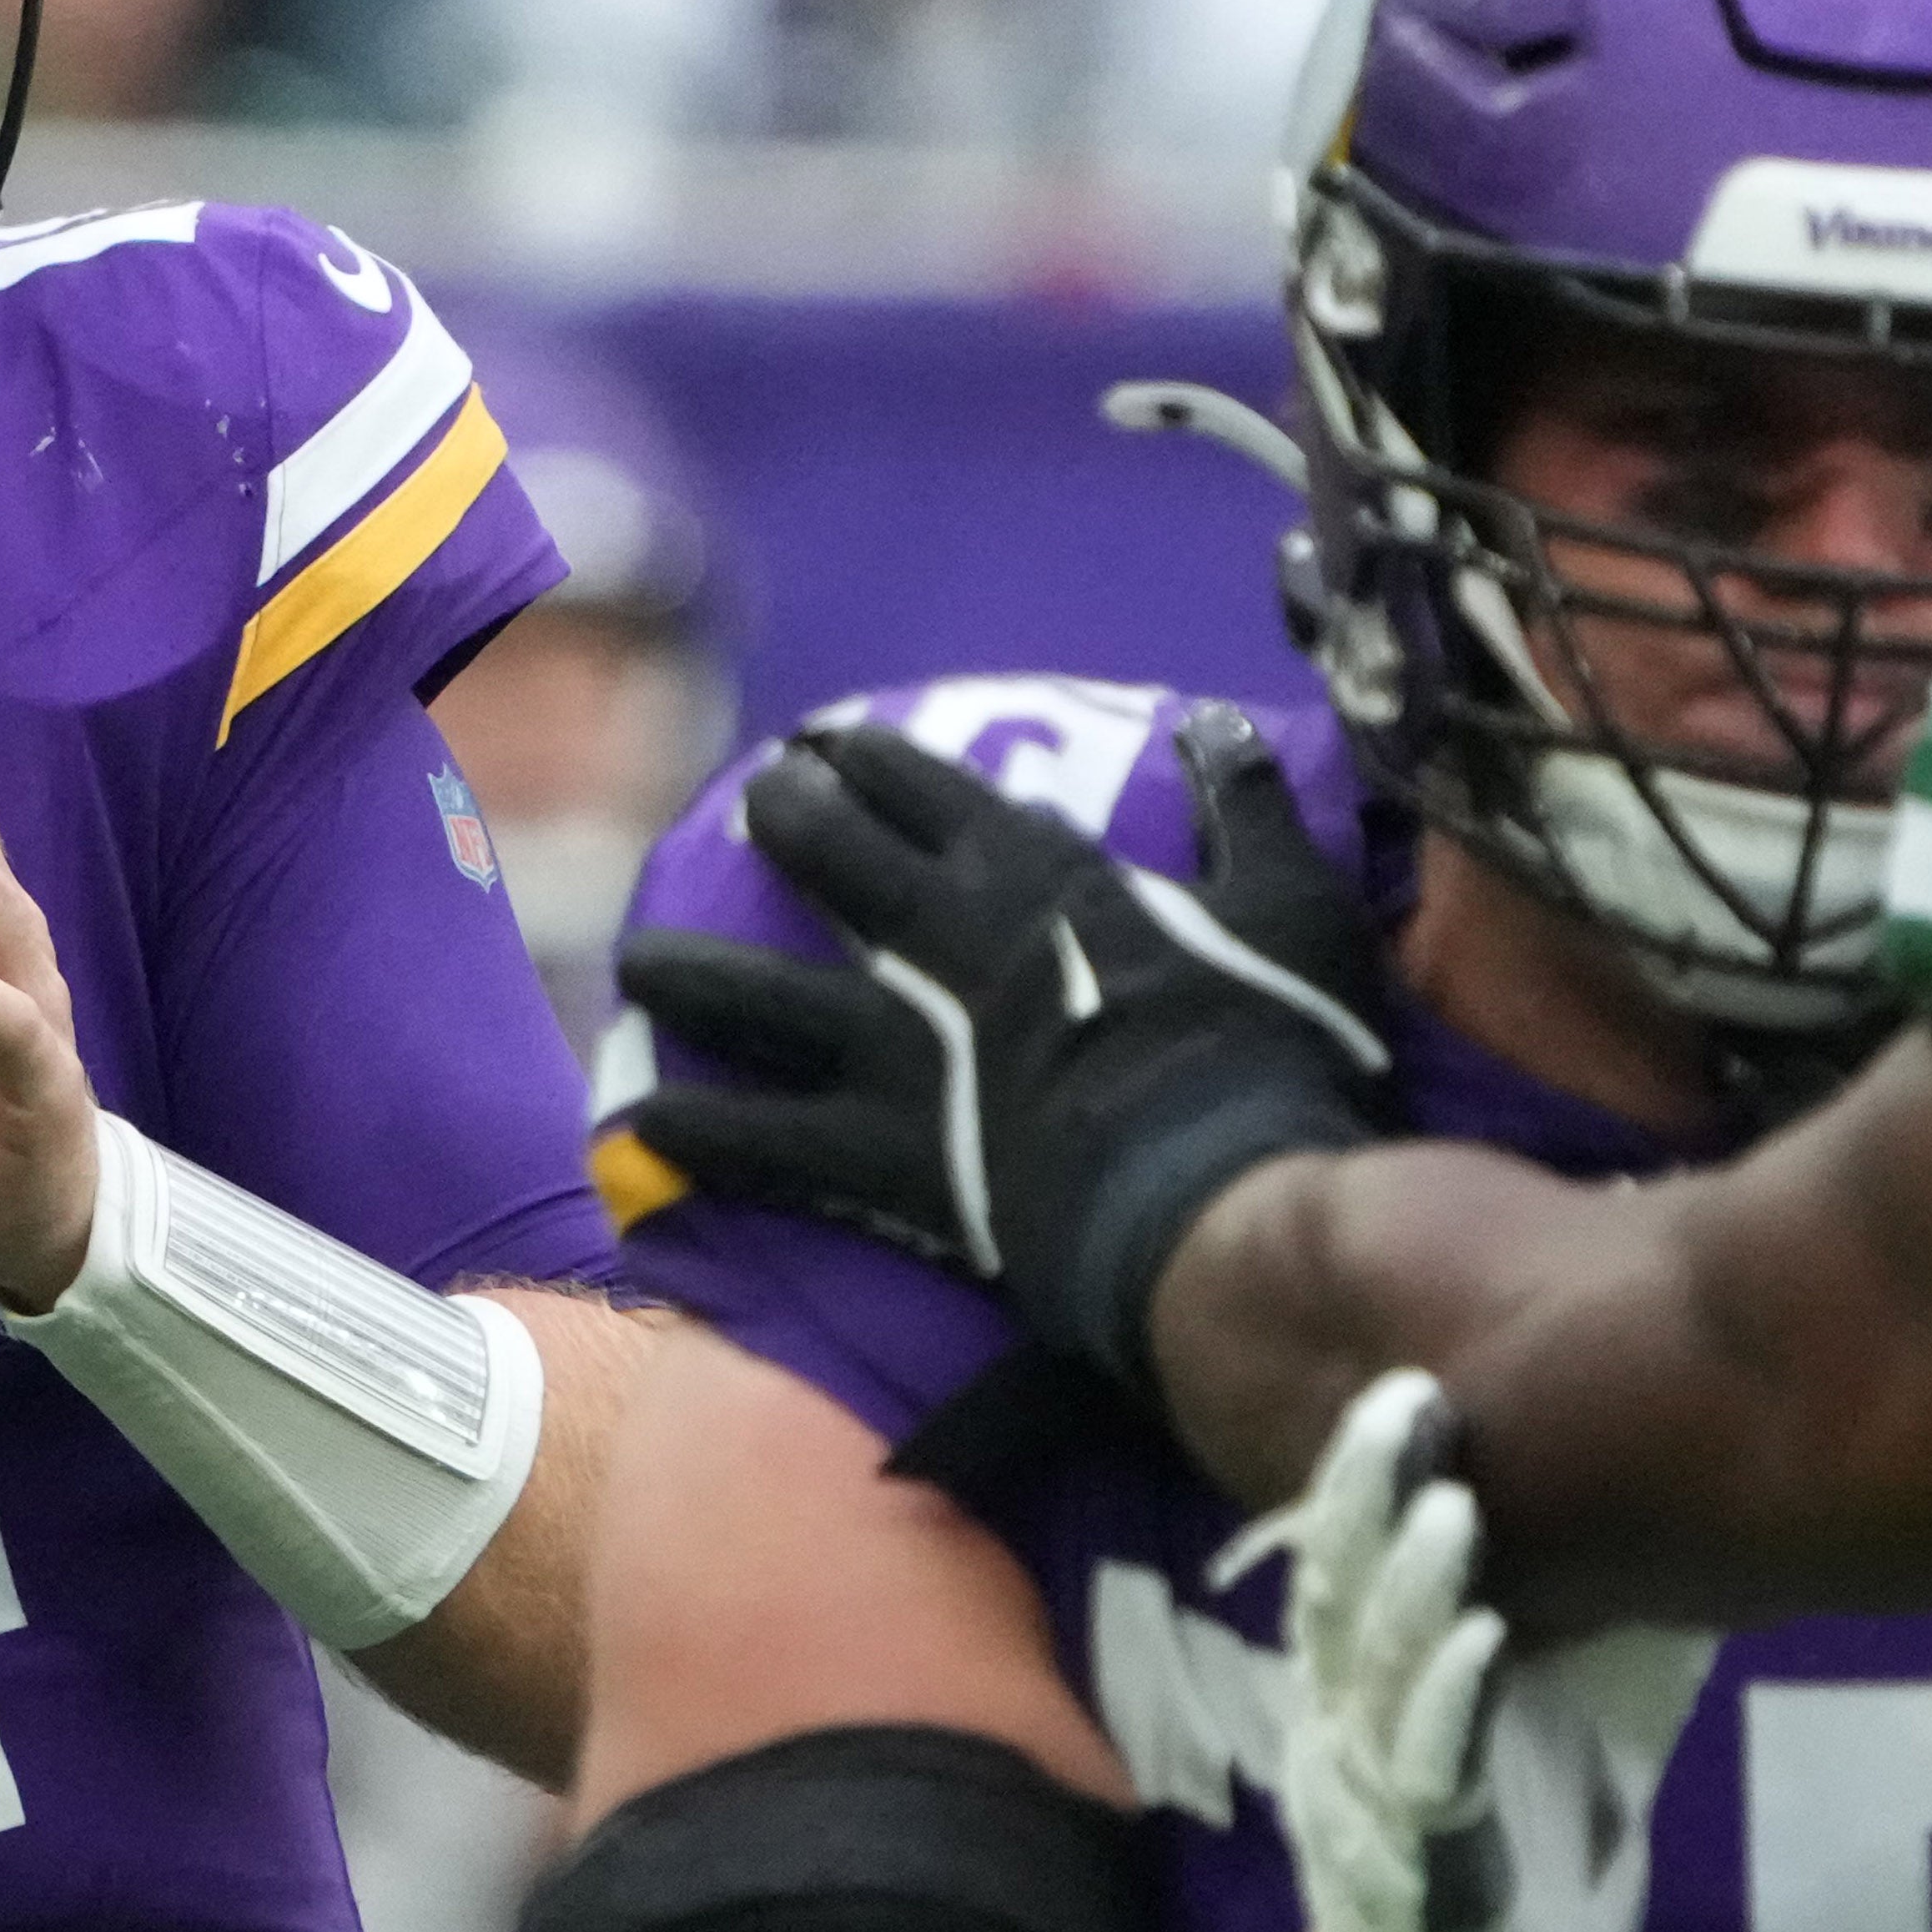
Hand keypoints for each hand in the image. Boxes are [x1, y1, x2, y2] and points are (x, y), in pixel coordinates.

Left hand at [615, 704, 1388, 1402]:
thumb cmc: (1271, 1051)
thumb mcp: (1291, 908)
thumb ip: (1249, 810)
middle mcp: (942, 945)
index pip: (925, 792)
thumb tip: (1217, 729)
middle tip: (751, 805)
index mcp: (1036, 874)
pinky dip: (700, 1133)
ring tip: (641, 964)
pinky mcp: (882, 1159)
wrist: (1224, 1202)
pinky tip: (641, 1123)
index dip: (868, 763)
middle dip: (786, 823)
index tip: (825, 744)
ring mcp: (900, 1053)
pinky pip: (765, 1143)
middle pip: (832, 861)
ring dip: (694, 975)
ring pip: (761, 996)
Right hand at [1255, 1371, 1711, 1931]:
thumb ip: (1599, 1623)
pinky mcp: (1412, 1889)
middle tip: (1407, 1394)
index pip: (1355, 1560)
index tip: (1417, 1374)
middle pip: (1337, 1594)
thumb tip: (1696, 1501)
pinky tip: (1479, 1641)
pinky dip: (1445, 1707)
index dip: (1373, 1470)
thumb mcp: (1573, 1722)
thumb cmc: (1527, 1868)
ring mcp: (1370, 1813)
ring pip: (1371, 1680)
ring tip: (1449, 1506)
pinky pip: (1421, 1785)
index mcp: (1374, 1689)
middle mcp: (1349, 1736)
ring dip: (1409, 1590)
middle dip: (1366, 1493)